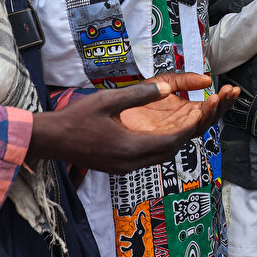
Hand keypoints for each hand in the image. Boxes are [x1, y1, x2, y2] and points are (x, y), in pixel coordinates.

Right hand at [29, 73, 238, 174]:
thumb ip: (139, 95)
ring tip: (193, 118)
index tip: (204, 110)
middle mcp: (132, 163)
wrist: (49, 141)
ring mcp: (125, 168)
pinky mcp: (120, 166)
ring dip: (179, 137)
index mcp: (131, 149)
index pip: (173, 140)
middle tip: (207, 112)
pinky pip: (150, 156)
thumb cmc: (76, 119)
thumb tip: (168, 88)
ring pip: (162, 154)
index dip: (192, 125)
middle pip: (172, 149)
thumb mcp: (108, 101)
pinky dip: (164, 141)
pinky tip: (168, 129)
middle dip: (192, 130)